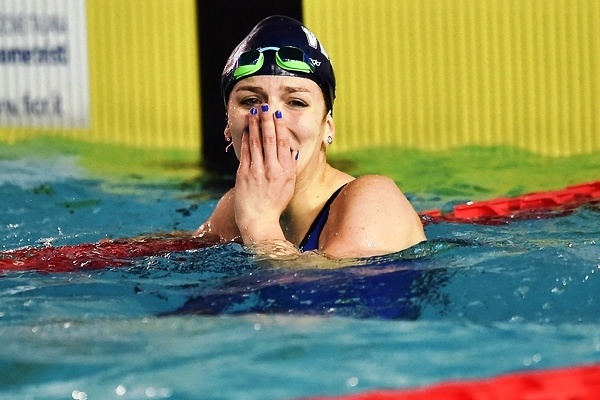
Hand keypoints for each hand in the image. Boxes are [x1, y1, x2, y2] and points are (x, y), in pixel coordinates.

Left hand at [233, 105, 295, 242]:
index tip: (277, 115)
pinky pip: (246, 152)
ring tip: (254, 113)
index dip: (280, 127)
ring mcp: (258, 171)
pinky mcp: (244, 174)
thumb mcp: (288, 186)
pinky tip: (246, 130)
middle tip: (265, 106)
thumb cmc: (274, 204)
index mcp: (286, 171)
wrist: (259, 220)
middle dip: (267, 120)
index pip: (284, 143)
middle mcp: (273, 169)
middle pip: (271, 139)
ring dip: (255, 125)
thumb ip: (289, 168)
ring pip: (257, 142)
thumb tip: (291, 152)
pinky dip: (246, 139)